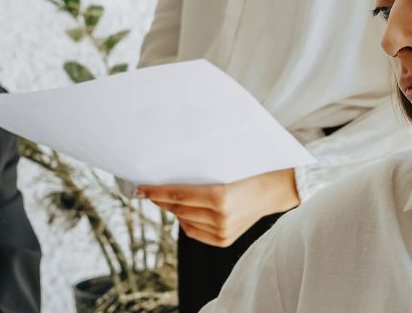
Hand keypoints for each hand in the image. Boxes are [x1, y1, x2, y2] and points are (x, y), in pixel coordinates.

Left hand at [137, 168, 299, 246]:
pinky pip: (193, 232)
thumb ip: (197, 177)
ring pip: (183, 221)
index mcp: (220, 196)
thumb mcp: (223, 170)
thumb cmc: (247, 173)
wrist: (272, 191)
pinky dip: (186, 221)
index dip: (155, 192)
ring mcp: (222, 231)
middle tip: (149, 190)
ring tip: (171, 199)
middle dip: (161, 200)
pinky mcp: (223, 240)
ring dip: (174, 210)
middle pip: (177, 209)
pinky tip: (187, 211)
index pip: (178, 195)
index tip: (139, 189)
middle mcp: (220, 216)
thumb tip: (166, 181)